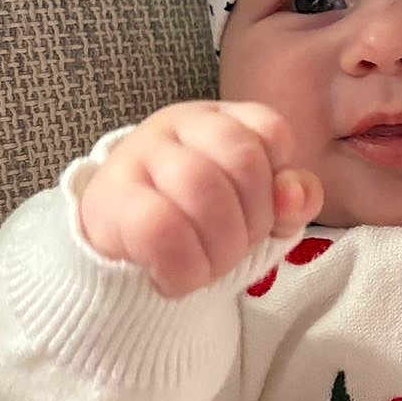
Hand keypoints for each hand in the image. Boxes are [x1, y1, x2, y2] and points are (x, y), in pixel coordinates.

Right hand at [78, 100, 323, 298]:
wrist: (118, 251)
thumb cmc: (197, 223)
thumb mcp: (256, 209)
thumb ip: (292, 199)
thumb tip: (294, 196)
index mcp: (218, 118)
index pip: (271, 132)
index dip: (277, 187)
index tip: (258, 216)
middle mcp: (176, 125)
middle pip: (243, 161)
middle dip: (253, 223)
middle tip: (233, 251)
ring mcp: (137, 156)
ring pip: (202, 190)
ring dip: (220, 250)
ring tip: (208, 269)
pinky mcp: (108, 200)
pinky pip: (161, 230)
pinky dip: (184, 270)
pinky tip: (175, 281)